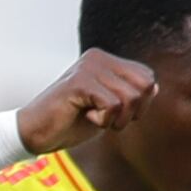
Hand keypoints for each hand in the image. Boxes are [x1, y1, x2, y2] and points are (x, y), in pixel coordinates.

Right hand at [16, 50, 156, 155]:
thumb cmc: (70, 122)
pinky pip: (112, 106)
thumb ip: (128, 96)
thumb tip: (154, 87)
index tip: (116, 114)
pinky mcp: (80, 82)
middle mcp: (98, 58)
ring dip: (116, 119)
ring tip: (92, 117)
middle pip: (144, 86)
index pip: (147, 77)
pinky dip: (102, 121)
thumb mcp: (107, 109)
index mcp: (106, 60)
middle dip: (132, 112)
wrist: (35, 132)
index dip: (141, 104)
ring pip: (129, 98)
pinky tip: (84, 116)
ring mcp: (89, 68)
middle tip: (106, 118)